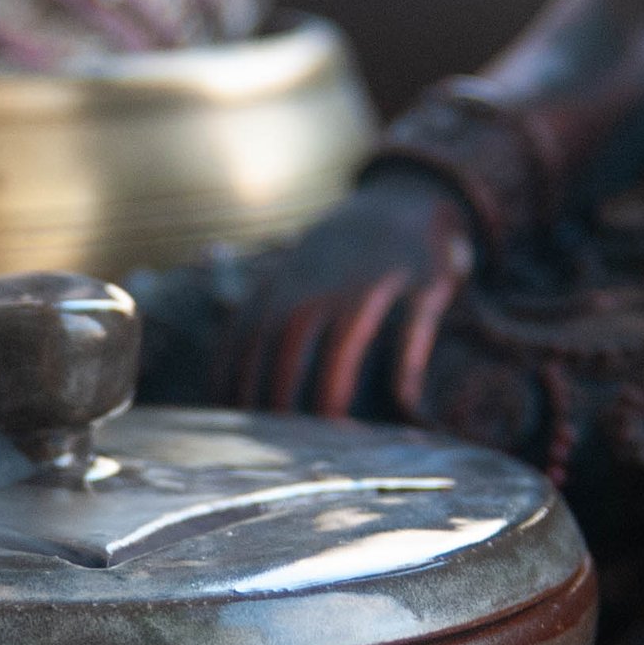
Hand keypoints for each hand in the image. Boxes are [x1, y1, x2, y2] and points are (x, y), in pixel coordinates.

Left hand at [225, 170, 477, 415]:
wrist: (398, 203)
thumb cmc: (334, 262)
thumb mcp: (289, 277)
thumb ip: (257, 320)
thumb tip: (221, 386)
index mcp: (285, 283)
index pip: (247, 336)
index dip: (237, 379)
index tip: (232, 420)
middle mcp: (323, 280)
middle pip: (290, 340)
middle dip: (279, 390)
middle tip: (279, 441)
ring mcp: (373, 278)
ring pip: (345, 337)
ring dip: (334, 384)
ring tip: (330, 427)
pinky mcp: (422, 281)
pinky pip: (413, 326)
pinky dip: (406, 363)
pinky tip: (404, 402)